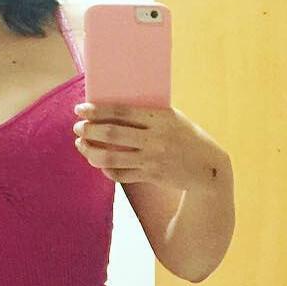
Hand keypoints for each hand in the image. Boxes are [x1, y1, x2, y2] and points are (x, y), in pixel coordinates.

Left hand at [72, 101, 222, 189]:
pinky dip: (106, 169)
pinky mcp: (151, 176)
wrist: (209, 169)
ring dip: (91, 151)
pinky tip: (100, 163)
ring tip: (81, 145)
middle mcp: (155, 139)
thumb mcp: (174, 119)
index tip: (80, 109)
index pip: (121, 112)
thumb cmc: (189, 138)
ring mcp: (152, 160)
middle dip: (89, 130)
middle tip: (78, 127)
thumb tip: (114, 109)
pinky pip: (120, 174)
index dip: (97, 110)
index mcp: (161, 118)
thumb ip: (149, 114)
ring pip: (111, 157)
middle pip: (111, 134)